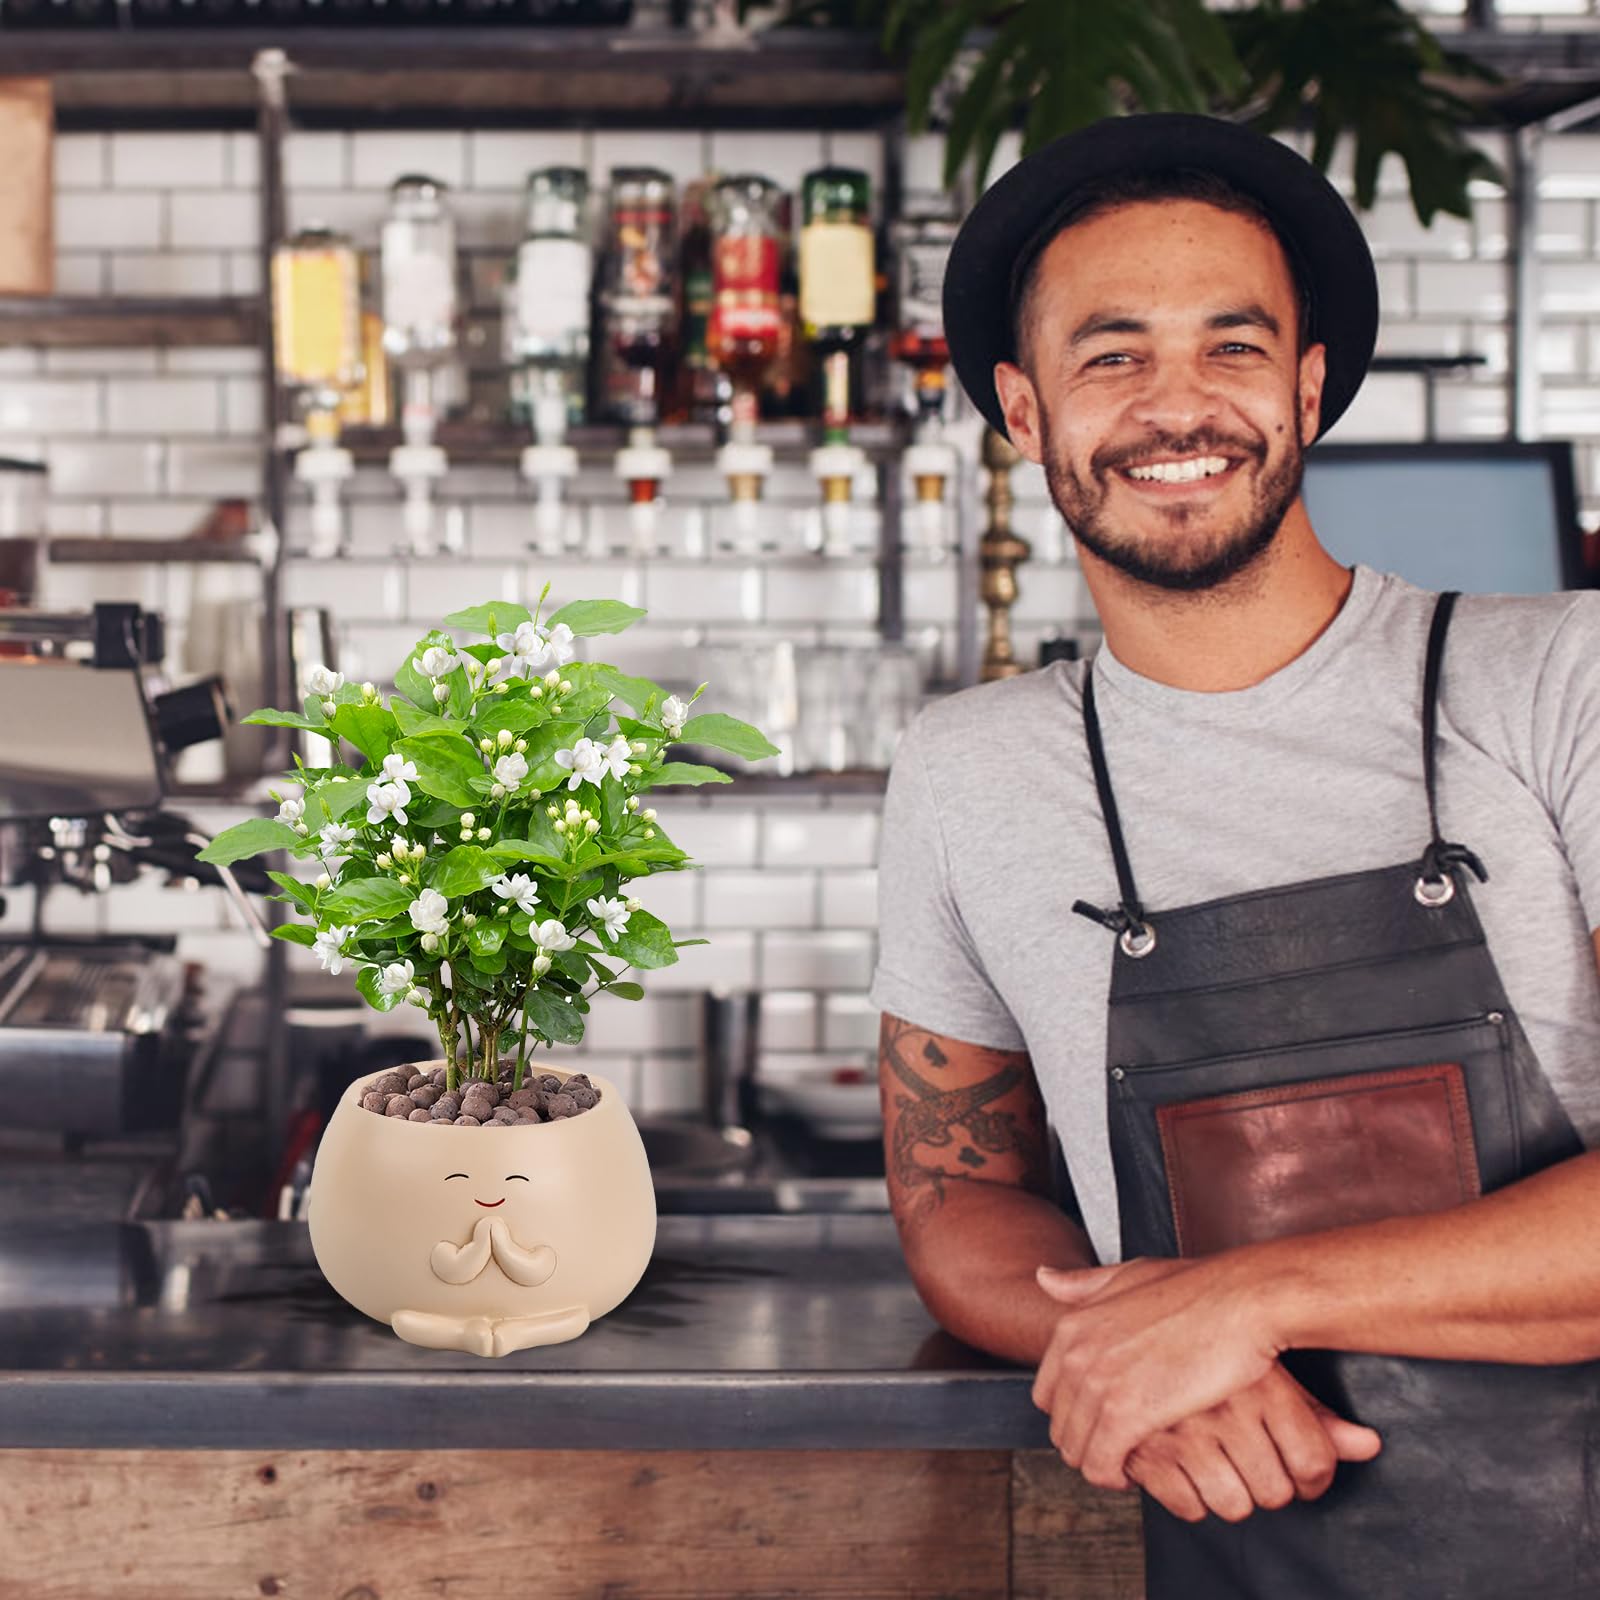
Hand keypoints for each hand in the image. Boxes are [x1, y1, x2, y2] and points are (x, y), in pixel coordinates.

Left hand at [1031, 1254, 1289, 1487]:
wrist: (1243, 1301)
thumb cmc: (1198, 1290)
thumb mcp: (1131, 1275)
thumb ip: (1085, 1284)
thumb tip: (1043, 1277)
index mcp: (1073, 1326)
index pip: (1047, 1393)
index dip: (1074, 1415)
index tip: (1103, 1422)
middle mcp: (1077, 1354)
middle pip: (1060, 1425)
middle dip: (1087, 1442)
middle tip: (1120, 1448)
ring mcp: (1098, 1384)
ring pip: (1076, 1449)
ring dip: (1101, 1463)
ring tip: (1131, 1461)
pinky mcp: (1126, 1414)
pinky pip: (1101, 1464)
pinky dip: (1114, 1477)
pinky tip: (1137, 1473)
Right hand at [1121, 1362, 1381, 1522]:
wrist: (1118, 1319)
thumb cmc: (1201, 1341)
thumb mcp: (1264, 1367)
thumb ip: (1315, 1412)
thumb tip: (1369, 1446)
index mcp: (1259, 1383)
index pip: (1315, 1462)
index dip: (1313, 1477)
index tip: (1300, 1472)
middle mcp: (1225, 1407)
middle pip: (1277, 1492)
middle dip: (1267, 1487)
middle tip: (1249, 1463)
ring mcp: (1183, 1429)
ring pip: (1234, 1505)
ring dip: (1228, 1495)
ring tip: (1216, 1465)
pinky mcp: (1144, 1449)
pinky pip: (1187, 1506)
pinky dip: (1186, 1496)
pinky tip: (1182, 1467)